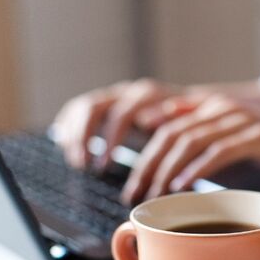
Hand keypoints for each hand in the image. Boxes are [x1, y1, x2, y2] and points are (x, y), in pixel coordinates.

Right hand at [52, 78, 184, 169]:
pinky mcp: (103, 105)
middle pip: (94, 108)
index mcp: (147, 95)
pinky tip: (65, 145)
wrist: (193, 109)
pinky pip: (77, 109)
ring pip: (83, 108)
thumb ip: (177, 118)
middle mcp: (127, 93)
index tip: (104, 165)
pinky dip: (69, 126)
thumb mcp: (190, 125)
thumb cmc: (193, 125)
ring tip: (77, 163)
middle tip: (84, 166)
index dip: (109, 138)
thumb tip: (155, 119)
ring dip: (75, 135)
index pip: (120, 113)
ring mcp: (113, 97)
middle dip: (85, 137)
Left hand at [121, 94, 259, 203]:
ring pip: (189, 141)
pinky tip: (183, 185)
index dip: (142, 154)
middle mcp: (222, 108)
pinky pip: (218, 151)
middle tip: (135, 194)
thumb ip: (203, 136)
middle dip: (147, 166)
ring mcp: (240, 120)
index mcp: (212, 107)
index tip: (133, 184)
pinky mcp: (258, 136)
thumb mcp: (234, 139)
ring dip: (167, 170)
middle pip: (170, 134)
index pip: (165, 126)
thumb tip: (165, 138)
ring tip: (155, 193)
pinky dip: (197, 169)